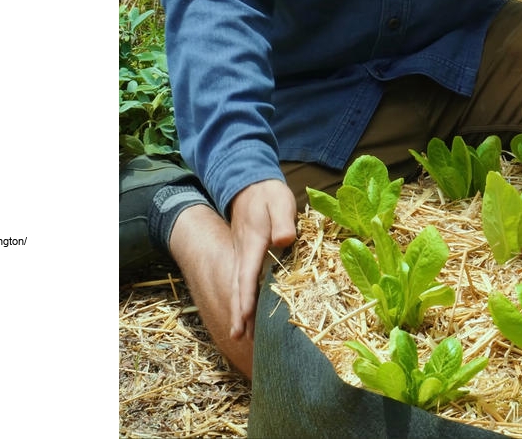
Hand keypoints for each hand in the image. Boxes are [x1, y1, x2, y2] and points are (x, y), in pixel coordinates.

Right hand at [227, 179, 296, 340]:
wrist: (249, 185)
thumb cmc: (268, 195)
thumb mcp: (278, 201)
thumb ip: (282, 220)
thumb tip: (283, 240)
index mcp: (252, 243)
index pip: (248, 275)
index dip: (246, 298)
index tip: (245, 318)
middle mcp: (243, 254)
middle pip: (239, 287)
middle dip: (239, 313)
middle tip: (237, 337)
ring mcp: (243, 256)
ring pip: (240, 288)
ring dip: (241, 311)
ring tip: (242, 336)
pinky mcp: (247, 257)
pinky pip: (244, 283)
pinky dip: (245, 300)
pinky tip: (250, 315)